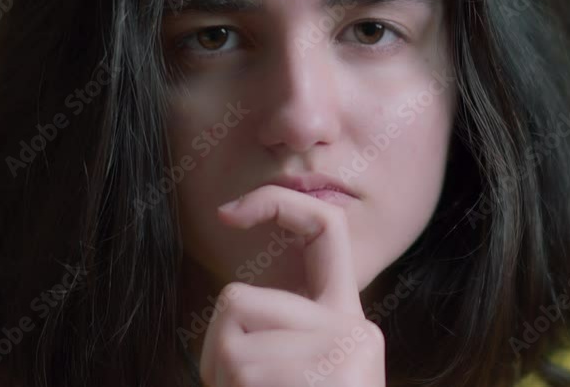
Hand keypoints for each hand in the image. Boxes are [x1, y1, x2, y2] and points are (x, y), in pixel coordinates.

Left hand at [199, 185, 385, 386]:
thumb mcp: (291, 366)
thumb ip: (277, 329)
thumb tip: (234, 301)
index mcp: (344, 317)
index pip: (326, 225)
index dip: (276, 202)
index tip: (226, 213)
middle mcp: (352, 326)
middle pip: (238, 298)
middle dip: (217, 349)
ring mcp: (344, 348)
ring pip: (229, 342)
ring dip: (224, 382)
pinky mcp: (332, 372)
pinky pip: (241, 369)